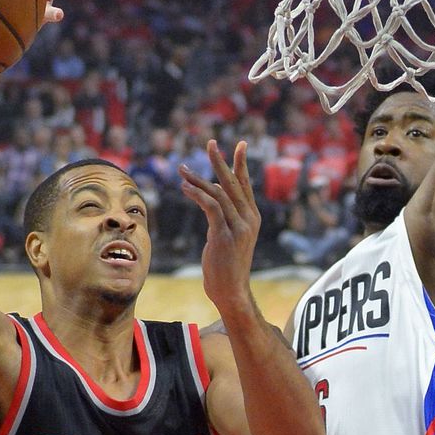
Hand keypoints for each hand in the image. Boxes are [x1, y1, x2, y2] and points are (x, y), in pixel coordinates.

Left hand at [180, 140, 261, 310]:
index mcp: (252, 217)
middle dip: (221, 162)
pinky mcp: (225, 235)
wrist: (230, 291)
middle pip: (234, 183)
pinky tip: (184, 187)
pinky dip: (197, 194)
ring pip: (219, 193)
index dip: (241, 164)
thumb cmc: (226, 265)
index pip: (246, 184)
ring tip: (182, 169)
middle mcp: (249, 219)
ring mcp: (239, 227)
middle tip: (210, 143)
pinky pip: (211, 207)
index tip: (239, 145)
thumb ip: (224, 215)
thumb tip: (211, 194)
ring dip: (198, 179)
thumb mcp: (228, 236)